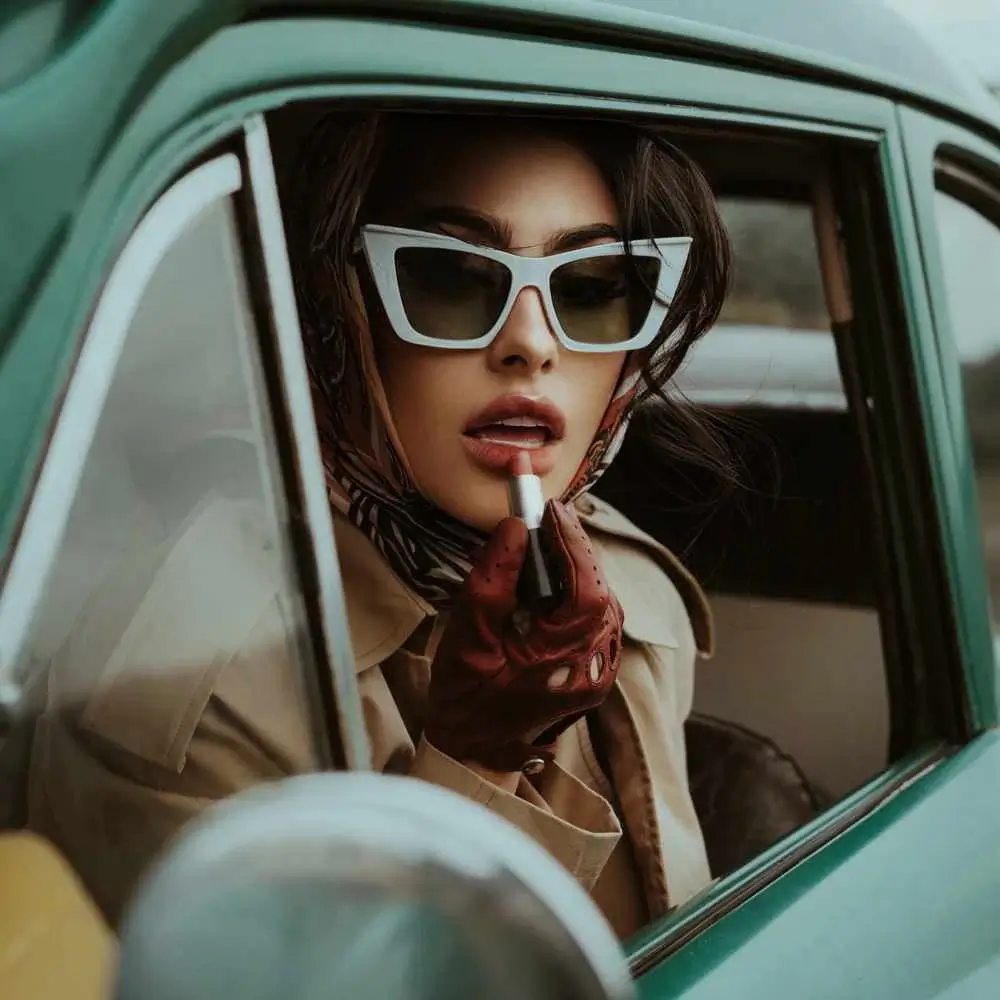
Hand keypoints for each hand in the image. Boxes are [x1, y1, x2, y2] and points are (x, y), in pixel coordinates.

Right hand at [424, 499, 624, 773]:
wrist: (474, 753)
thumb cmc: (465, 700)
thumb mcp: (467, 639)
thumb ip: (492, 582)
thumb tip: (514, 529)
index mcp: (567, 664)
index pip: (587, 590)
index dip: (572, 544)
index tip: (551, 510)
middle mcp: (595, 669)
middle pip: (600, 592)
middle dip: (575, 551)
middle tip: (546, 519)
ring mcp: (600, 673)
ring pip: (602, 603)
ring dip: (578, 569)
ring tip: (547, 543)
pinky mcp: (596, 671)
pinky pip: (596, 619)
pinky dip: (578, 591)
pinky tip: (554, 579)